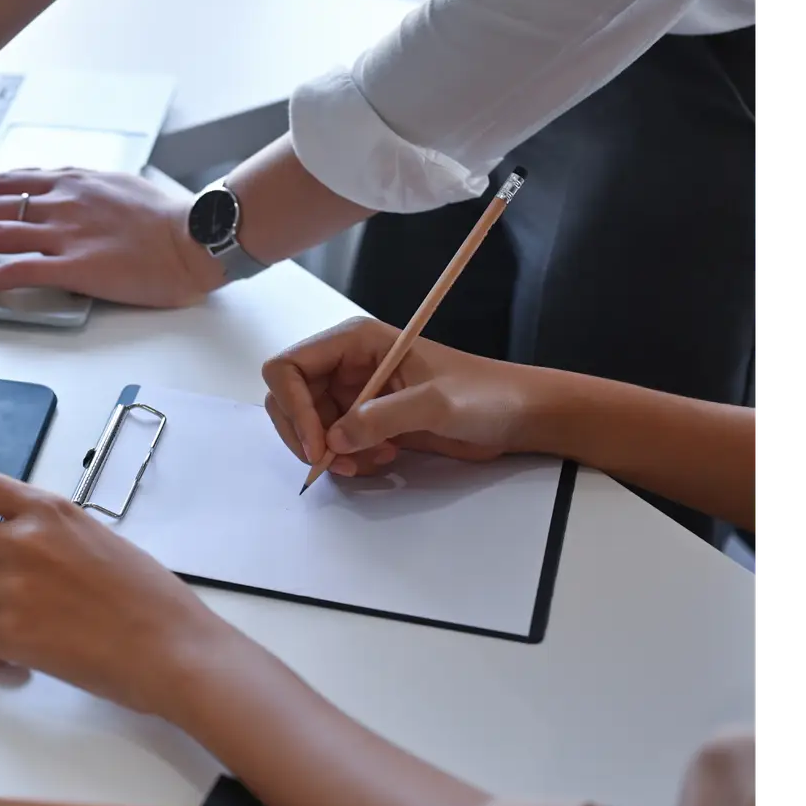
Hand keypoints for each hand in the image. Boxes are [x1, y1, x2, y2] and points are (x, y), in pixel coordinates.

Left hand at [0, 169, 223, 306]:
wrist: (197, 236)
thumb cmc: (169, 218)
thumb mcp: (121, 186)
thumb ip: (86, 190)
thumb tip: (68, 194)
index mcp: (72, 180)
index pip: (6, 182)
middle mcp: (61, 201)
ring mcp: (64, 233)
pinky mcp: (73, 266)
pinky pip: (14, 270)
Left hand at [0, 460, 233, 717]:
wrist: (176, 648)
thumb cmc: (151, 600)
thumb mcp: (97, 541)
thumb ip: (47, 537)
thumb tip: (3, 553)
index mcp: (49, 510)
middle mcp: (25, 540)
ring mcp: (16, 586)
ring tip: (14, 629)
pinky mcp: (14, 634)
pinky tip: (10, 658)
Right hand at [261, 317, 545, 476]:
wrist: (517, 416)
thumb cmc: (484, 394)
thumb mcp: (436, 403)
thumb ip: (381, 418)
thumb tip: (332, 441)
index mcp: (355, 341)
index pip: (289, 367)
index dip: (292, 407)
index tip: (318, 445)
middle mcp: (346, 364)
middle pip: (288, 399)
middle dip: (305, 435)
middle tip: (334, 464)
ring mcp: (355, 394)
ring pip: (309, 426)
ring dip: (328, 453)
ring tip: (367, 463)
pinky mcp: (368, 421)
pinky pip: (334, 444)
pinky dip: (347, 460)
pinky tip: (382, 460)